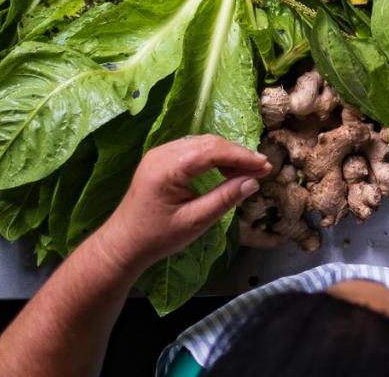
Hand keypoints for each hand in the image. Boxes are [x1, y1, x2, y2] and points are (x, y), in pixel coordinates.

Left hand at [91, 135, 269, 274]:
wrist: (123, 244)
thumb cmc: (157, 237)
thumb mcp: (194, 221)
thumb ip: (224, 199)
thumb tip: (253, 182)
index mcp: (168, 167)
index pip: (213, 151)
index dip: (242, 157)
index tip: (265, 166)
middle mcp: (163, 153)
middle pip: (209, 143)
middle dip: (238, 154)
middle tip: (261, 170)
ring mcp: (160, 154)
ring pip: (203, 143)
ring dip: (227, 155)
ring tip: (247, 172)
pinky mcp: (161, 159)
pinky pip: (194, 149)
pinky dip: (214, 157)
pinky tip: (226, 171)